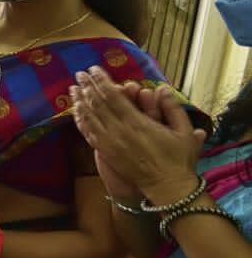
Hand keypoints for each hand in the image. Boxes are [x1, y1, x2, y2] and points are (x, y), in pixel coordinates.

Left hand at [71, 66, 204, 205]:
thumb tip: (163, 88)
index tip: (93, 70)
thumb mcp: (184, 132)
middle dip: (87, 87)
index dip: (101, 82)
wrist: (167, 187)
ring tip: (72, 89)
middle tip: (79, 74)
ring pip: (89, 118)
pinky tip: (76, 112)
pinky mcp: (106, 152)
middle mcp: (119, 131)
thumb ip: (173, 108)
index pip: (113, 97)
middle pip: (97, 104)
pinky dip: (81, 120)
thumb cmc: (178, 159)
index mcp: (138, 123)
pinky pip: (89, 133)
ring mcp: (110, 143)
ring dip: (79, 101)